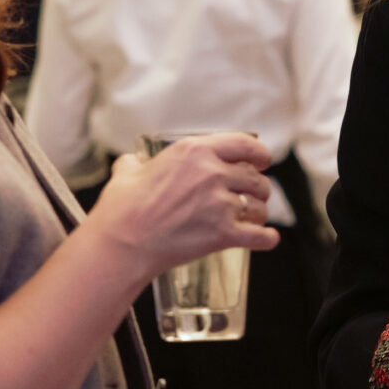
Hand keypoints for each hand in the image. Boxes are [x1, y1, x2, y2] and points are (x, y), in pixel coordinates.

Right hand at [87, 133, 278, 282]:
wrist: (122, 244)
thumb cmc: (121, 209)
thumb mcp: (127, 171)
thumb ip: (136, 163)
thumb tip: (132, 162)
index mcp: (194, 151)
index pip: (244, 144)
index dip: (259, 154)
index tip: (262, 160)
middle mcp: (212, 173)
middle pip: (255, 178)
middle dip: (257, 188)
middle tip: (252, 195)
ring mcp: (220, 204)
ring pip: (259, 206)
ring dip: (259, 212)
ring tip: (252, 218)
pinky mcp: (223, 234)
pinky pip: (259, 236)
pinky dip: (266, 238)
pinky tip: (267, 238)